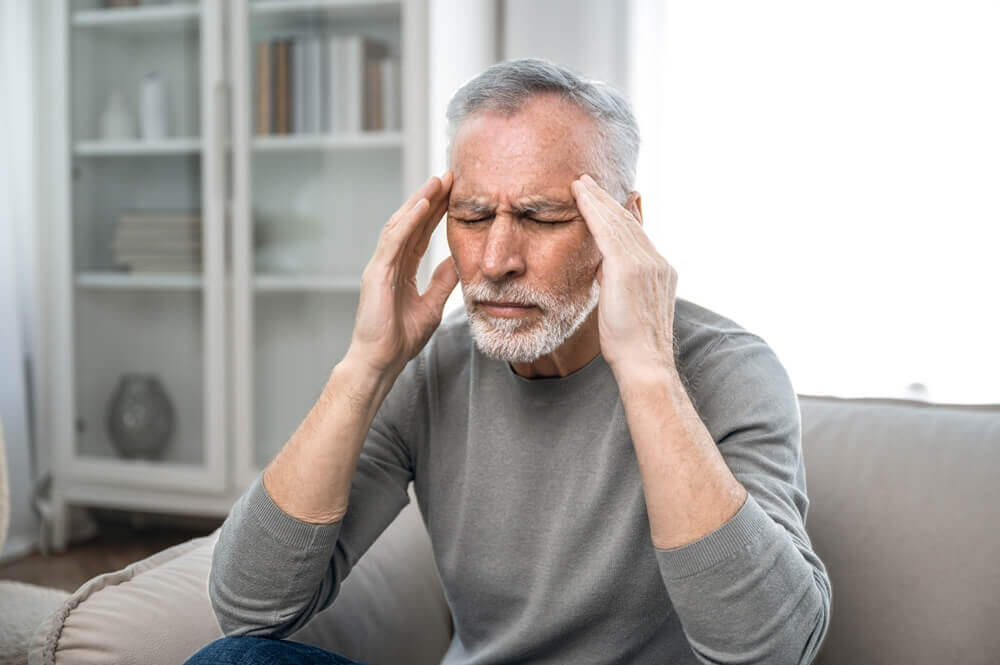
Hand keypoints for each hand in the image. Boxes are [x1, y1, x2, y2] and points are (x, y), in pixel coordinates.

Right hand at [347, 171, 458, 377]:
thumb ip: (442, 282)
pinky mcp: (377, 273)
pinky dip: (408, 221)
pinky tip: (423, 205)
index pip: (421, 234)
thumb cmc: (401, 339)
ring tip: (438, 182)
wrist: (381, 362)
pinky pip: (394, 241)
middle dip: (429, 198)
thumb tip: (457, 262)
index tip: (454, 194)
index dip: (436, 213)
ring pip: (401, 224)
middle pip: (411, 223)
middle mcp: (388, 263)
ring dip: (420, 201)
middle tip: (448, 176)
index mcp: (400, 270)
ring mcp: (380, 266)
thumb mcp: (432, 305)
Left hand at [570, 173, 677, 375]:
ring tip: (581, 182)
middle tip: (590, 181)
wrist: (644, 363)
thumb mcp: (627, 309)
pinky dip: (593, 210)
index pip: (638, 235)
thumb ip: (619, 284)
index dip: (622, 215)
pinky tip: (581, 196)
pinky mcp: (628, 267)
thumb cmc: (631, 347)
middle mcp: (657, 262)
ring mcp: (646, 263)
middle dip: (608, 201)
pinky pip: (607, 230)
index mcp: (661, 272)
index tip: (611, 200)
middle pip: (629, 222)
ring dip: (597, 199)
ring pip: (618, 221)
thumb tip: (604, 271)